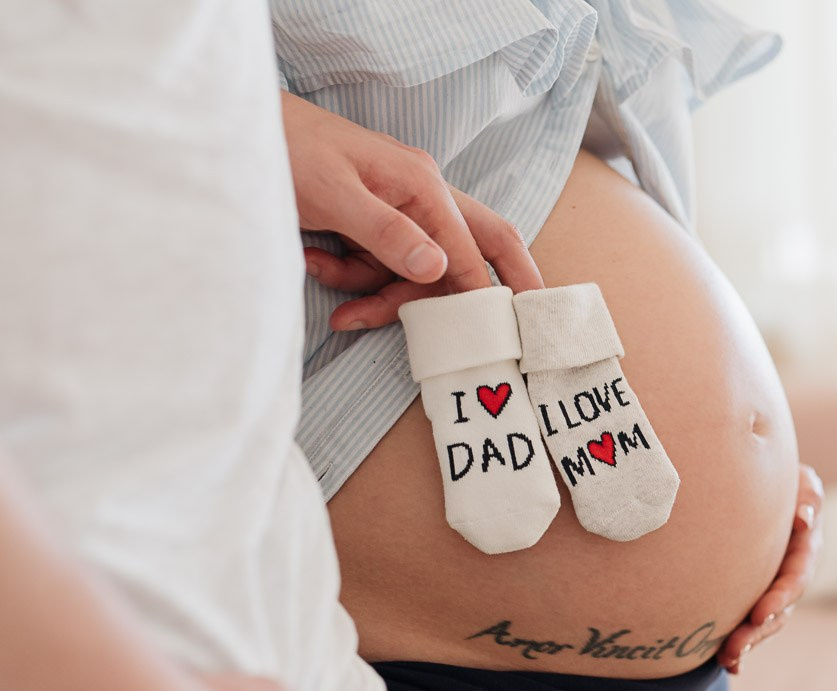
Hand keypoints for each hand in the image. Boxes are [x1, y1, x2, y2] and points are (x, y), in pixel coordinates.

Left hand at [280, 92, 543, 330]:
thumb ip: (387, 233)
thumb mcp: (333, 194)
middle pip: (473, 247)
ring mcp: (396, 211)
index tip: (498, 332)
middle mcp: (419, 196)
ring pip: (414, 271)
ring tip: (324, 280)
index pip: (471, 247)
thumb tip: (438, 270)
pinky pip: (377, 267)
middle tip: (518, 325)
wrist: (240, 134)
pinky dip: (349, 276)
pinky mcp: (371, 225)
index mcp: (422, 185)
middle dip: (486, 288)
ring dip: (376, 290)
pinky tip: (313, 262)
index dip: (485, 292)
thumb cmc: (285, 150)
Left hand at [720, 464, 824, 673]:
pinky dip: (741, 649)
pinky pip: (748, 625)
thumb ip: (808, 494)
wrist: (755, 489)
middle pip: (780, 609)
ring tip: (727, 658)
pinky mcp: (754, 596)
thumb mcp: (800, 481)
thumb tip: (804, 519)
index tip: (759, 614)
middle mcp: (792, 574)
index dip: (781, 597)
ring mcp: (774, 588)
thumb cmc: (782, 481)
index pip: (796, 577)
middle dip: (759, 630)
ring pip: (765, 622)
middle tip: (736, 646)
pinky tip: (730, 666)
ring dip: (748, 642)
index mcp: (805, 548)